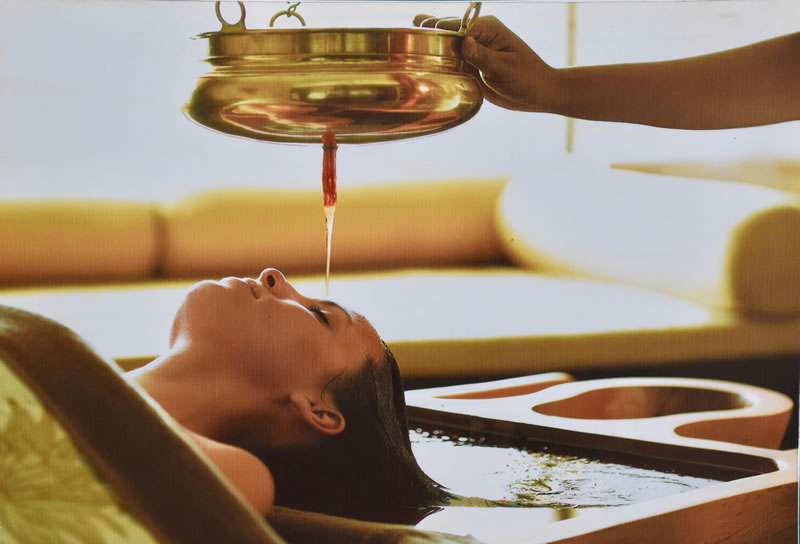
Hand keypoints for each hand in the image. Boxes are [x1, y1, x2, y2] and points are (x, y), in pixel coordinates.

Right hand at [413, 14, 558, 111]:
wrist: (538, 93)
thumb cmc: (527, 78)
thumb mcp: (505, 68)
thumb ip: (482, 56)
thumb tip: (464, 41)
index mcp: (488, 28)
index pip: (457, 26)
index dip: (438, 30)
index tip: (421, 34)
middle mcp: (479, 35)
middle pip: (447, 32)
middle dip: (430, 34)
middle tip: (408, 36)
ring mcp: (474, 50)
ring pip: (448, 47)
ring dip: (433, 48)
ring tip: (409, 44)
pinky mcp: (472, 65)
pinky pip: (453, 61)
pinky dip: (441, 62)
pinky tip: (424, 61)